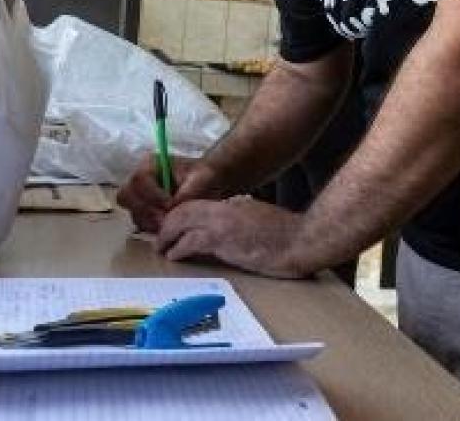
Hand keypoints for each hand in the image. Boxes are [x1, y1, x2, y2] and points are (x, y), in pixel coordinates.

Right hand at [115, 154, 220, 231]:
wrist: (208, 184)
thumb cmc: (204, 175)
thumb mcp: (201, 179)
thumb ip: (186, 192)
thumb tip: (170, 209)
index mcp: (150, 164)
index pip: (139, 179)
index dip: (152, 195)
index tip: (170, 205)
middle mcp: (140, 179)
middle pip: (126, 196)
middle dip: (146, 210)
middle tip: (166, 219)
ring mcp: (139, 196)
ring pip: (132, 211)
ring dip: (150, 221)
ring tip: (170, 223)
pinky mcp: (143, 211)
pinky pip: (139, 223)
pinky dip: (152, 227)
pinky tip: (168, 226)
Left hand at [156, 197, 311, 278]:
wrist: (299, 241)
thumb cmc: (284, 234)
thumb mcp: (256, 218)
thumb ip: (237, 218)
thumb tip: (223, 228)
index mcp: (230, 204)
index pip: (194, 204)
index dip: (178, 215)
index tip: (171, 228)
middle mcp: (222, 209)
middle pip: (182, 211)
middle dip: (167, 225)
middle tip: (160, 239)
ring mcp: (222, 223)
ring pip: (181, 222)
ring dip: (167, 236)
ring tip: (162, 248)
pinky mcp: (223, 240)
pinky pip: (191, 241)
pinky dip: (178, 248)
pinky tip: (174, 256)